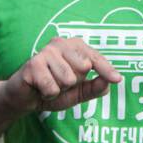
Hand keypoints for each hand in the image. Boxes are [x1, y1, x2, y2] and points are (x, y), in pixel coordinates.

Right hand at [0, 37, 121, 115]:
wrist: (25, 99)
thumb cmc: (53, 90)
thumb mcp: (78, 92)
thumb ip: (95, 87)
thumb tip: (110, 82)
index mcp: (73, 47)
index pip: (95, 57)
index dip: (106, 69)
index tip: (117, 79)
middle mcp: (60, 43)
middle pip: (83, 69)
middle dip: (73, 84)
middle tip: (58, 83)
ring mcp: (46, 52)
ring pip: (68, 79)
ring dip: (59, 90)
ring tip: (49, 85)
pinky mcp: (33, 63)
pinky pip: (52, 87)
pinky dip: (48, 94)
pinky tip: (39, 88)